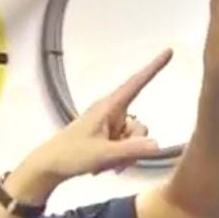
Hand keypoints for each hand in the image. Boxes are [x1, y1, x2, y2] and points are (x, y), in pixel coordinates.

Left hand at [13, 50, 175, 195]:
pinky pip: (126, 146)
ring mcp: (110, 126)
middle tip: (114, 160)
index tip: (169, 51)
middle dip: (133, 146)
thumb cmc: (71, 154)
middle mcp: (112, 112)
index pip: (136, 83)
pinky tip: (104, 166)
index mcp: (109, 107)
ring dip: (124, 156)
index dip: (153, 67)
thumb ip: (131, 149)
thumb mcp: (103, 154)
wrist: (49, 167)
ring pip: (134, 140)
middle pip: (139, 126)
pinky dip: (119, 158)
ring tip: (104, 164)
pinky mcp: (107, 137)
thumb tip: (158, 144)